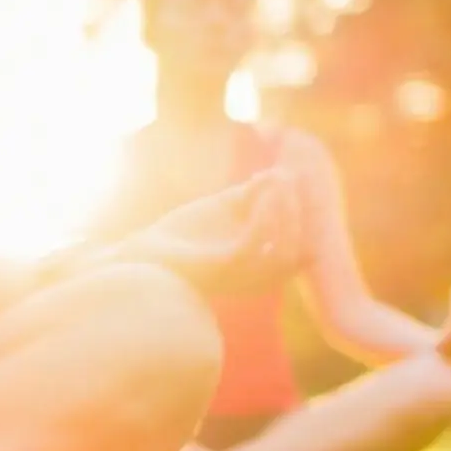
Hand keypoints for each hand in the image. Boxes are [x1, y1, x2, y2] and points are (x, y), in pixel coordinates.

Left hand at [125, 170, 305, 296]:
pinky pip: (251, 247)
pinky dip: (262, 218)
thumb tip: (284, 173)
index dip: (305, 212)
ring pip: (285, 255)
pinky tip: (256, 191)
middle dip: (297, 210)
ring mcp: (240, 277)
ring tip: (277, 180)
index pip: (302, 246)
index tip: (293, 177)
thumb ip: (255, 193)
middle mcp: (257, 278)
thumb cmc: (186, 235)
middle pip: (299, 251)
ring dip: (286, 213)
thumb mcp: (226, 208)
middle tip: (287, 175)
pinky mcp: (218, 269)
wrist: (145, 253)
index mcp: (262, 266)